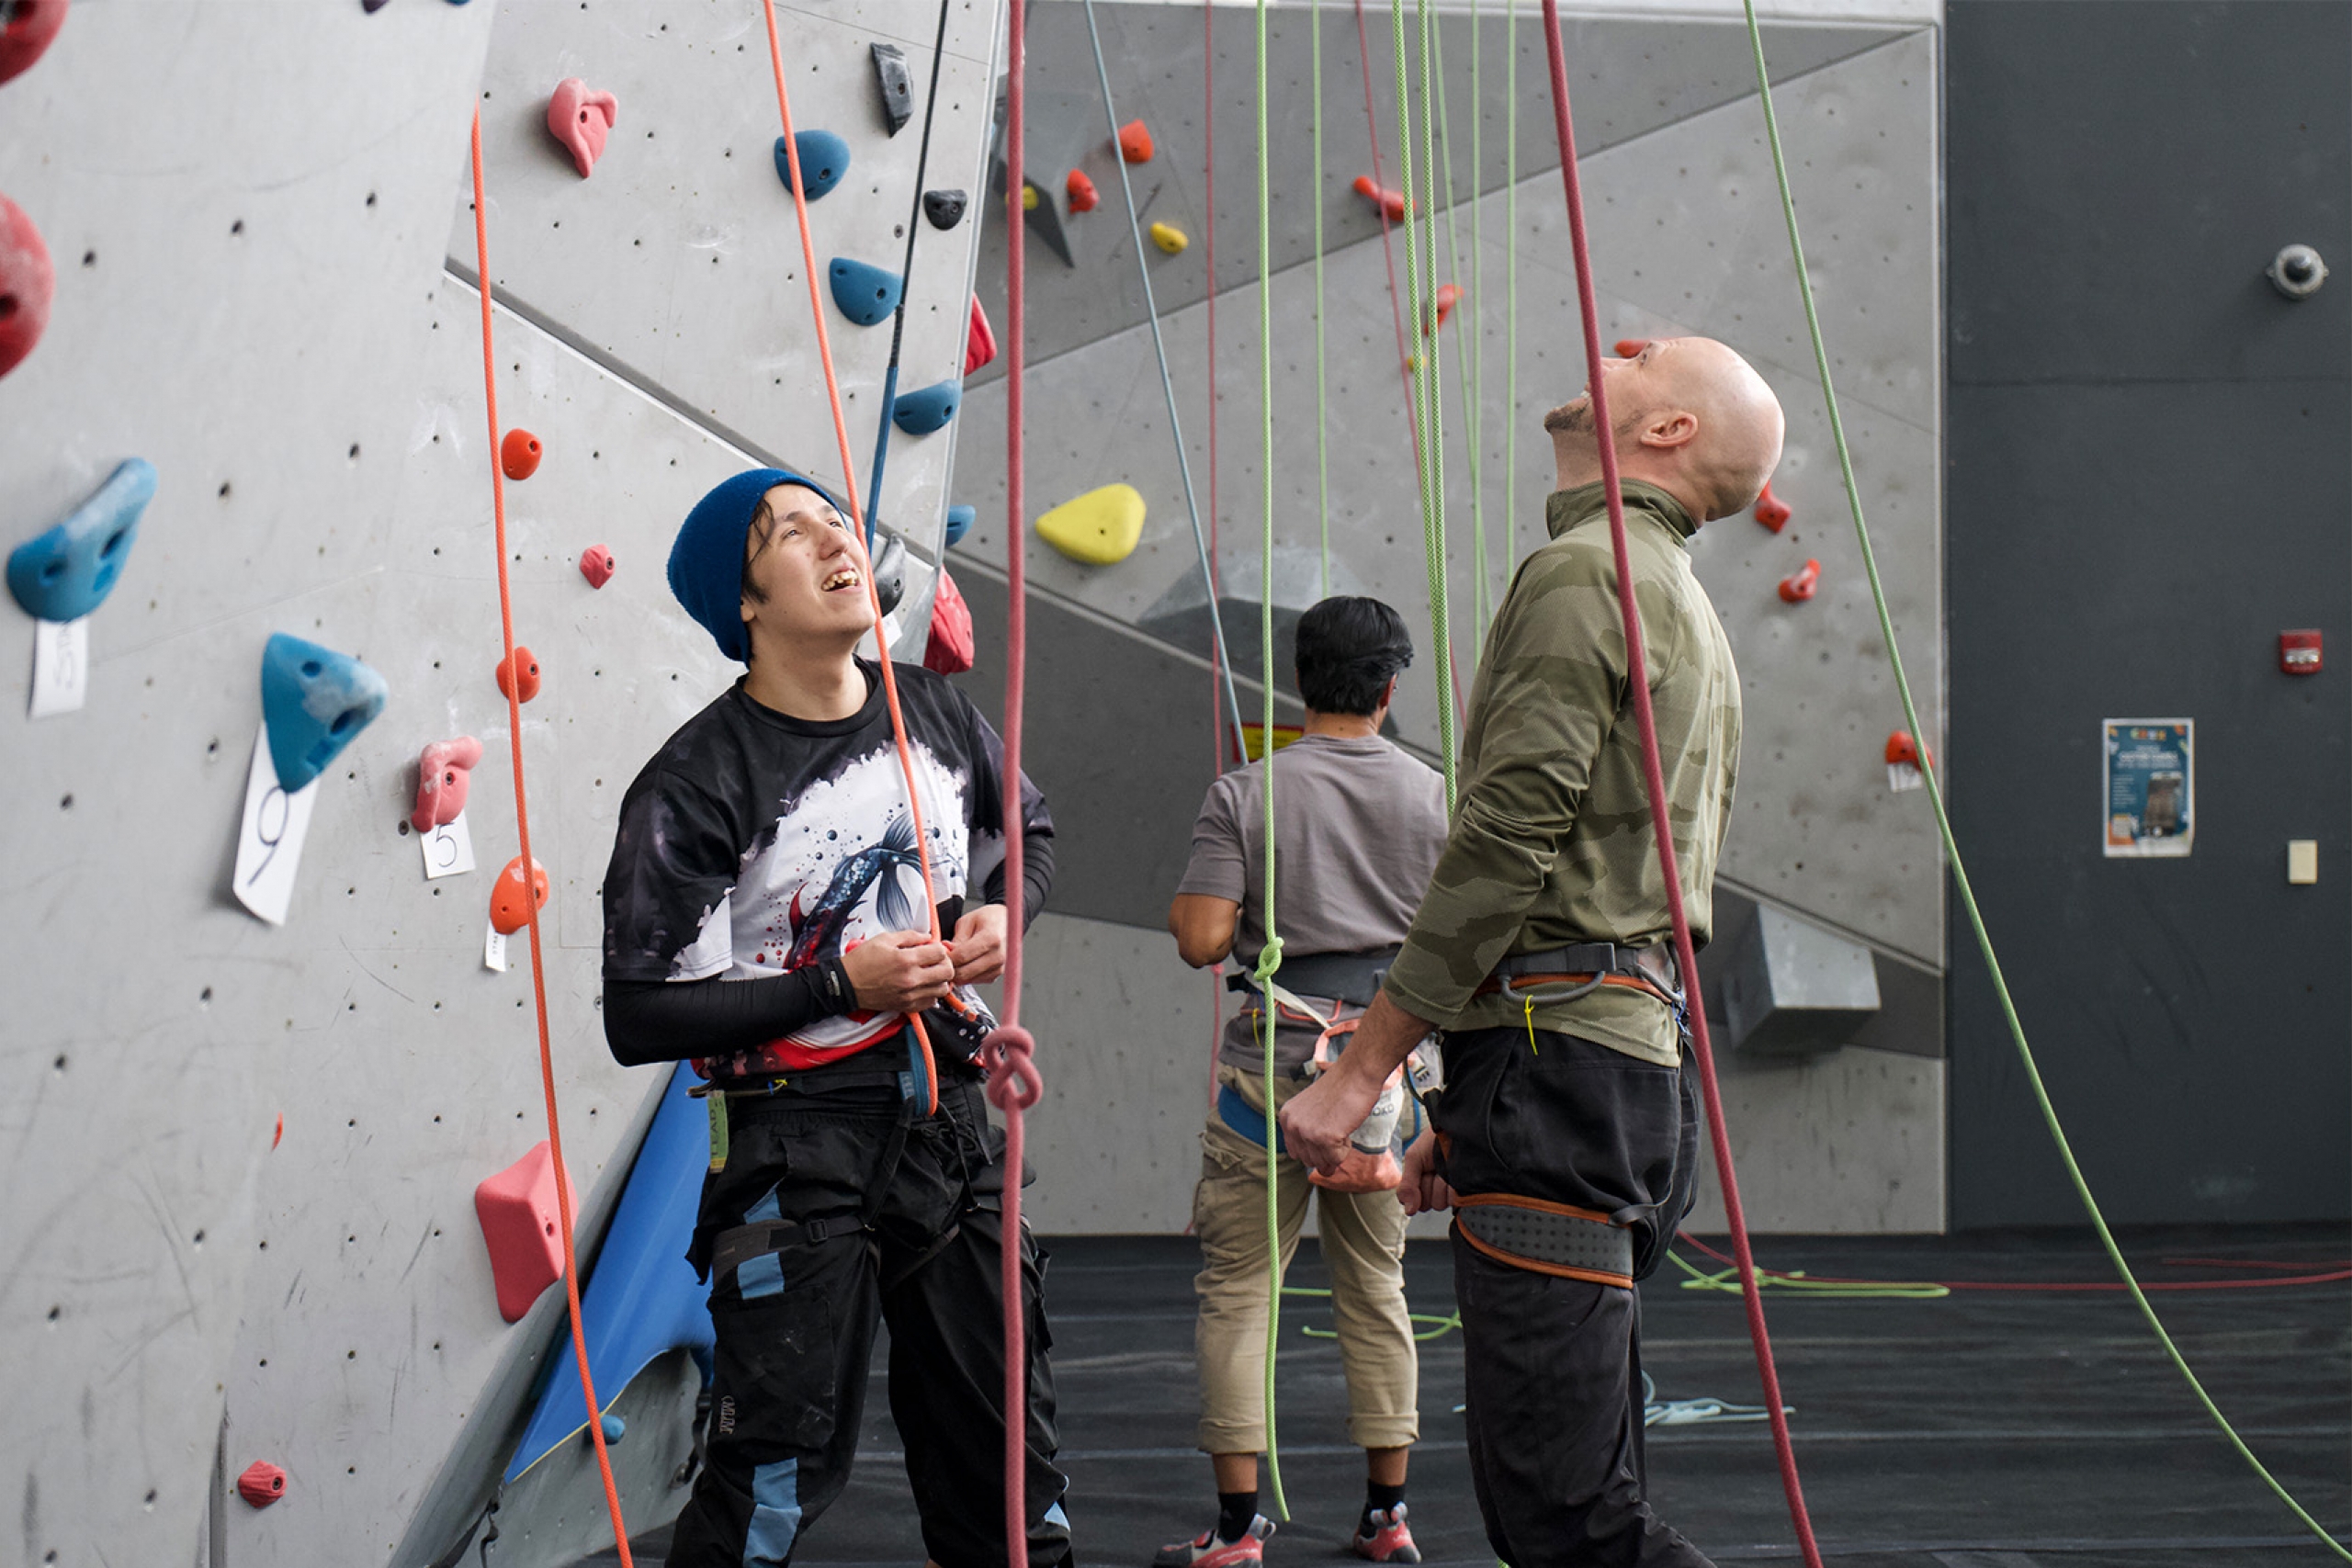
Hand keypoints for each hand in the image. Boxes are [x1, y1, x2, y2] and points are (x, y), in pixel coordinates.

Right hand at [839, 930, 953, 1012]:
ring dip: (940, 980)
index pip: (940, 953)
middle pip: (947, 972)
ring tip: (930, 974)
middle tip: (936, 961)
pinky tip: (923, 986)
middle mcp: (911, 979)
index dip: (938, 948)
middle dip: (944, 963)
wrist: (846, 984)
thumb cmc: (862, 961)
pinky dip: (931, 994)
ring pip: (942, 989)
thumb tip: (927, 937)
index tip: (932, 948)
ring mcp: (910, 995)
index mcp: (906, 959)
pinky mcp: (906, 1006)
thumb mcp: (884, 939)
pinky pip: (931, 1002)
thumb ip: (909, 936)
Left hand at [947, 904, 1007, 984]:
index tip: (940, 953)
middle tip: (944, 959)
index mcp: (991, 938)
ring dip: (957, 973)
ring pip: (968, 980)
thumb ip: (957, 939)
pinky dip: (966, 975)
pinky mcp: (997, 974)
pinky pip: (975, 980)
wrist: (1007, 922)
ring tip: (955, 960)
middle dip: (950, 967)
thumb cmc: (988, 919)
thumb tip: (946, 952)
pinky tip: (965, 963)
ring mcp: (999, 967)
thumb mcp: (968, 921)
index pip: (961, 956)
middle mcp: (998, 956)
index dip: (946, 957)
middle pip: (964, 972)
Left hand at [1277, 1061, 1384, 1176]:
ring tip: (1341, 1124)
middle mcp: (1292, 1125)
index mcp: (1286, 1117)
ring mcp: (1307, 1132)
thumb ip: (1309, 1137)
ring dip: (1336, 1150)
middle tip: (1336, 1126)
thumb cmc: (1340, 1090)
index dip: (1314, 1148)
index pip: (1296, 1152)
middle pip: (1309, 1160)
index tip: (1326, 1131)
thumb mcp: (1313, 1111)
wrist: (1356, 1074)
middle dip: (1326, 1150)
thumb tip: (1322, 1171)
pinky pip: (1337, 1159)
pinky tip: (1346, 1126)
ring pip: (1322, 1162)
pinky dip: (1346, 1148)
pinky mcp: (1325, 1137)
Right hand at [1397, 1129, 1453, 1215]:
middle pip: (1425, 1204)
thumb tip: (1408, 1211)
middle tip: (1434, 1169)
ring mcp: (1452, 1191)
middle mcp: (1438, 1188)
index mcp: (1423, 1180)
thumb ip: (1407, 1185)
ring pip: (1438, 1204)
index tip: (1421, 1172)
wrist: (1459, 1129)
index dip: (1415, 1189)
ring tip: (1447, 1169)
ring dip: (1441, 1186)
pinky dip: (1453, 1189)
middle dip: (1428, 1187)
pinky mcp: (1467, 1193)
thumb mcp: (1414, 1158)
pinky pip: (1453, 1201)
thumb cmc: (1436, 1139)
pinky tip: (1457, 1175)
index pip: (1412, 1199)